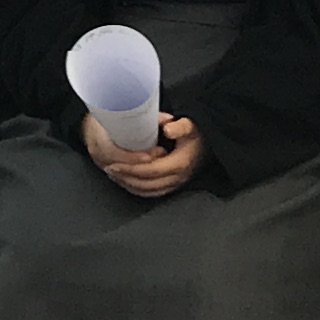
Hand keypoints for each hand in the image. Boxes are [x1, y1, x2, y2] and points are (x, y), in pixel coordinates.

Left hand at [84, 112, 202, 198]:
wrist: (209, 144)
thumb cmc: (196, 134)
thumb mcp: (190, 126)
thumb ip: (179, 127)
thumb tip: (167, 128)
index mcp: (179, 163)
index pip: (150, 170)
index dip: (131, 169)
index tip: (114, 164)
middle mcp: (178, 177)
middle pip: (146, 183)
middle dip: (126, 178)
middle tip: (110, 170)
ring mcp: (176, 184)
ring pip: (148, 191)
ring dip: (129, 185)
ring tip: (114, 175)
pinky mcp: (174, 186)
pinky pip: (153, 193)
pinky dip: (137, 190)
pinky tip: (127, 182)